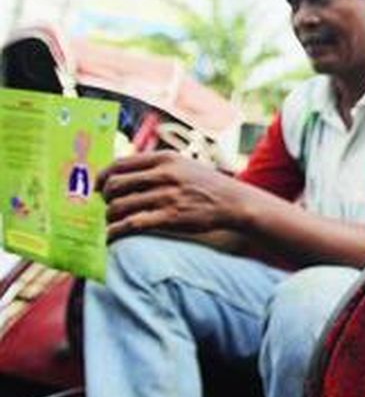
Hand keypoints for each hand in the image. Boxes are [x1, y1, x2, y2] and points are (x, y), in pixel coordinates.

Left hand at [99, 151, 251, 239]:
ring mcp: (167, 196)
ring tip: (110, 223)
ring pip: (120, 206)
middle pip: (115, 185)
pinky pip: (132, 224)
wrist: (234, 202)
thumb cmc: (207, 185)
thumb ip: (157, 166)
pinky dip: (116, 232)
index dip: (102, 176)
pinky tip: (113, 237)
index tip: (97, 187)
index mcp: (164, 159)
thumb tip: (124, 174)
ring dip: (109, 217)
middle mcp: (163, 175)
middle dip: (105, 198)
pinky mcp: (170, 217)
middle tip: (107, 206)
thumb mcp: (184, 165)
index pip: (120, 164)